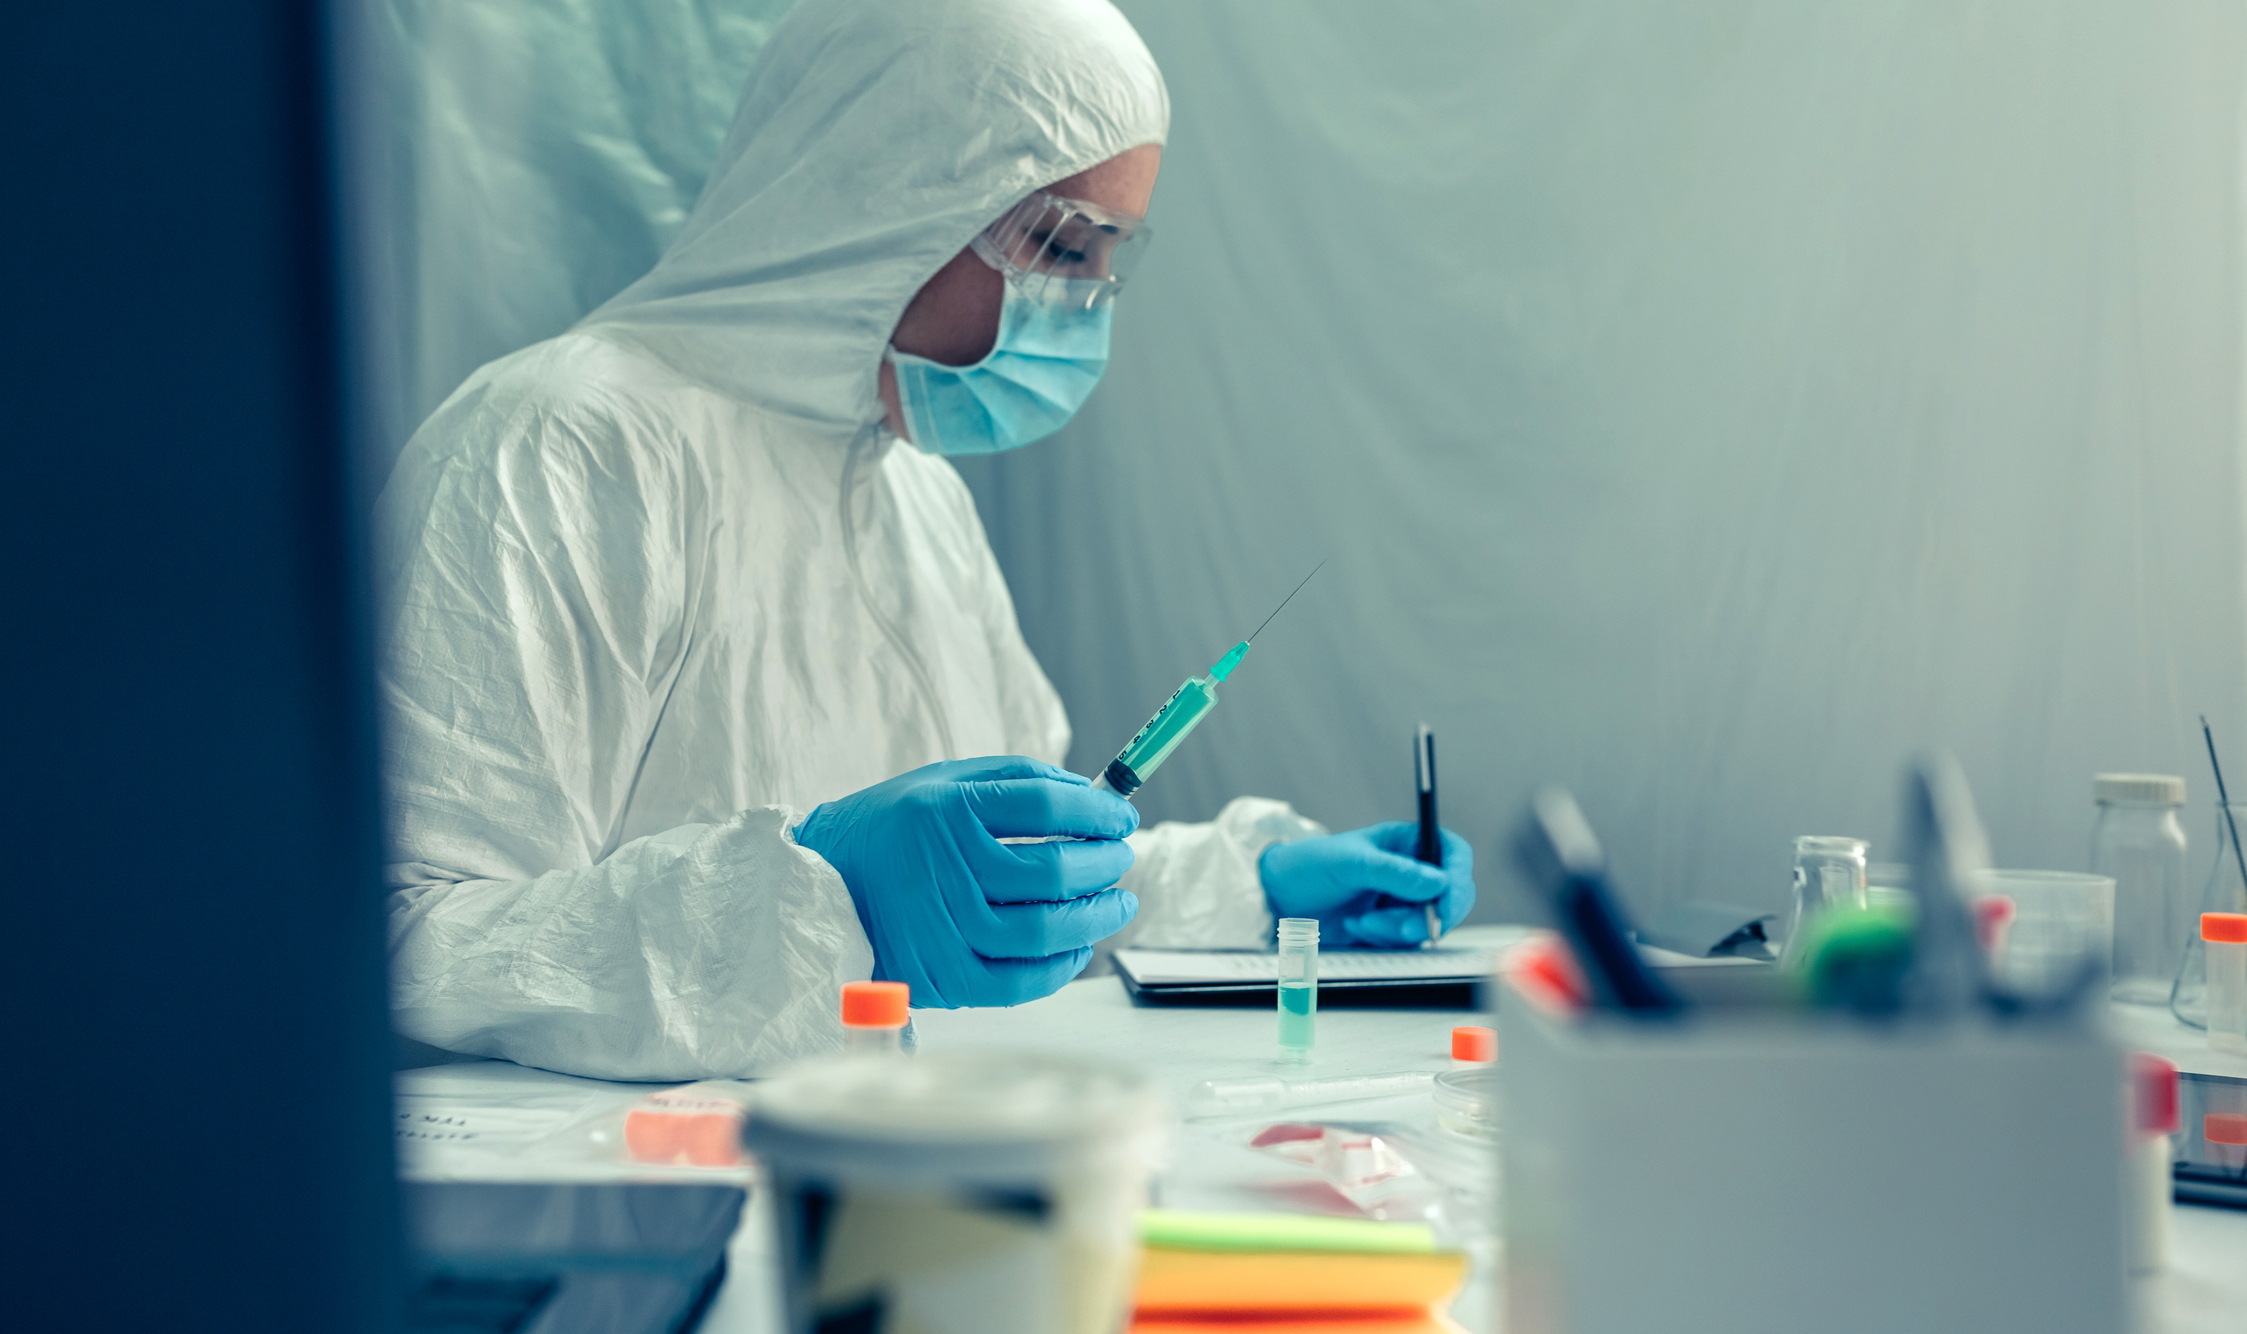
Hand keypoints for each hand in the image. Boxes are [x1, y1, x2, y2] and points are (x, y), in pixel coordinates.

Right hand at [794, 757, 1138, 1007]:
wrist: (818, 888)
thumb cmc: (893, 831)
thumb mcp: (942, 783)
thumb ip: (1016, 780)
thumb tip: (1092, 796)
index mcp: (945, 811)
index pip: (1047, 806)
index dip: (1097, 811)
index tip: (1121, 816)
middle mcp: (945, 869)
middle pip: (1052, 869)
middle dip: (1104, 863)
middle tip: (1120, 858)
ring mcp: (943, 928)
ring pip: (1044, 928)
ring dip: (1096, 916)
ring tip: (1116, 903)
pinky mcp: (942, 978)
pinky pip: (1020, 981)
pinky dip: (1061, 966)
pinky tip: (1077, 947)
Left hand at [1259, 822, 1474, 947]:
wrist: (1277, 900)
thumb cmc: (1309, 866)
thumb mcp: (1350, 862)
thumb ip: (1394, 871)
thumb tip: (1438, 881)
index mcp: (1406, 842)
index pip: (1452, 854)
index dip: (1458, 878)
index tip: (1446, 902)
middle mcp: (1411, 871)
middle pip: (1450, 895)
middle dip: (1428, 915)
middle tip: (1404, 928)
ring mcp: (1402, 901)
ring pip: (1428, 923)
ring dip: (1398, 929)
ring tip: (1361, 922)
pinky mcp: (1391, 928)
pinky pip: (1407, 941)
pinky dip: (1385, 940)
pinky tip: (1357, 928)